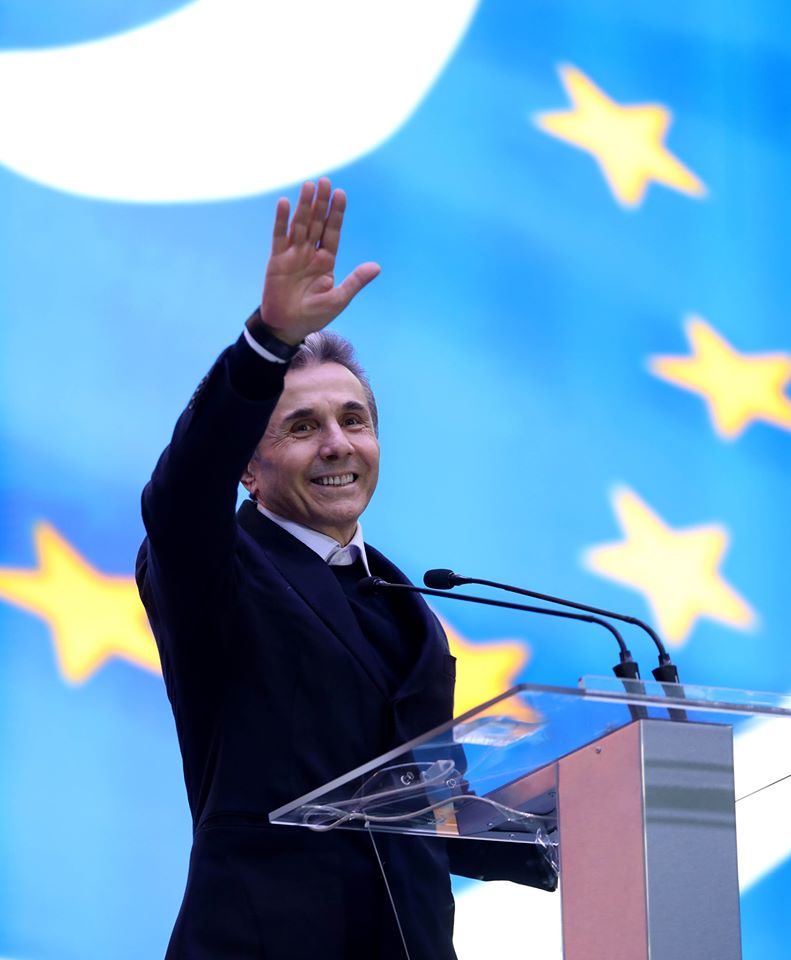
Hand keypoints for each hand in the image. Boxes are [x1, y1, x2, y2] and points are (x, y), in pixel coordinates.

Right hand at [259, 178, 379, 344]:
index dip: (336, 214)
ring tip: (309, 186)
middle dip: (322, 203)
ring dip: (304, 206)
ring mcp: (293, 255)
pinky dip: (281, 220)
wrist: (287, 326)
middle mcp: (310, 254)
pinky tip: (284, 203)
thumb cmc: (314, 315)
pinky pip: (279, 236)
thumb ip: (355, 281)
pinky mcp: (277, 259)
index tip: (341, 194)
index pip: (332, 232)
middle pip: (317, 223)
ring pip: (299, 224)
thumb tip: (376, 267)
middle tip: (326, 181)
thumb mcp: (338, 299)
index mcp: (326, 261)